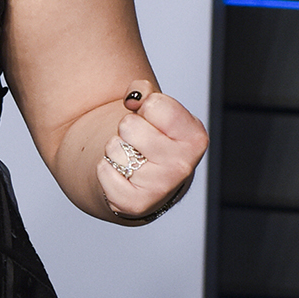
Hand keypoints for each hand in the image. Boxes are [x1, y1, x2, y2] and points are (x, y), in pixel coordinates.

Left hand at [97, 86, 207, 221]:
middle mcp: (182, 165)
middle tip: (137, 143)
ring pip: (113, 147)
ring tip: (130, 159)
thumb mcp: (157, 112)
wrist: (148, 182)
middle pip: (129, 125)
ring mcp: (159, 187)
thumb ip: (146, 94)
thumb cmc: (154, 141)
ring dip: (114, 149)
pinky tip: (121, 175)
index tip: (150, 120)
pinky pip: (103, 170)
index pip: (154, 104)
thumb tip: (133, 97)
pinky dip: (105, 169)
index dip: (145, 107)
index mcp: (194, 139)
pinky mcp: (134, 203)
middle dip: (127, 129)